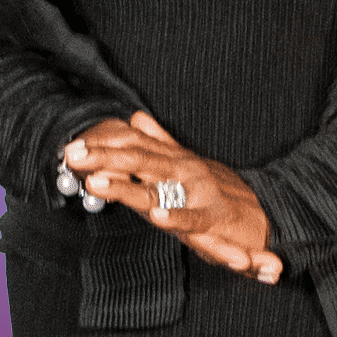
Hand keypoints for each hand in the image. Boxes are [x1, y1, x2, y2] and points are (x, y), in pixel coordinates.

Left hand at [64, 112, 282, 284]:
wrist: (267, 211)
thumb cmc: (222, 191)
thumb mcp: (186, 163)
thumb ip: (160, 141)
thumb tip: (135, 118)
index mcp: (172, 159)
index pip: (131, 145)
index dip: (100, 144)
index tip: (69, 145)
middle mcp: (182, 170)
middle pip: (136, 159)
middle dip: (102, 157)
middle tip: (71, 154)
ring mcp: (196, 191)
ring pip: (156, 186)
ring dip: (125, 184)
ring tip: (96, 180)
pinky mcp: (212, 218)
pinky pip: (189, 217)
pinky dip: (173, 215)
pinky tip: (153, 213)